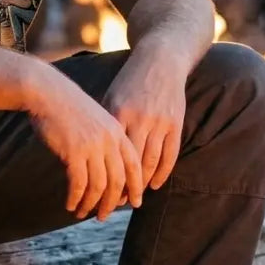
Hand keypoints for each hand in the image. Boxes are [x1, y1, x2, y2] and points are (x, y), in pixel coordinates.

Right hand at [26, 68, 143, 220]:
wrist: (48, 92)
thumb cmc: (69, 106)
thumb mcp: (96, 119)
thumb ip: (106, 140)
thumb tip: (107, 168)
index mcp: (117, 131)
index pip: (133, 165)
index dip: (135, 186)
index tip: (134, 202)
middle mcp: (109, 140)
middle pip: (118, 180)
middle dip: (112, 202)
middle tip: (104, 216)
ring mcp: (92, 146)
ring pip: (99, 186)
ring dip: (91, 204)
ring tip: (83, 213)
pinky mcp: (74, 152)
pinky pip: (79, 184)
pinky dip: (76, 198)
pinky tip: (71, 205)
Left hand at [103, 48, 187, 191]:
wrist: (160, 60)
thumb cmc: (130, 81)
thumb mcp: (111, 96)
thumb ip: (104, 122)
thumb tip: (88, 150)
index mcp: (119, 112)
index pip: (110, 153)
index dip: (105, 175)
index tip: (97, 192)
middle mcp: (140, 119)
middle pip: (130, 163)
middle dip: (122, 186)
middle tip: (113, 204)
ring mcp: (160, 122)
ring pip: (151, 162)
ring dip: (142, 185)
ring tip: (132, 199)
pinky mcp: (176, 123)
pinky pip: (170, 155)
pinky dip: (162, 174)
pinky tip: (154, 185)